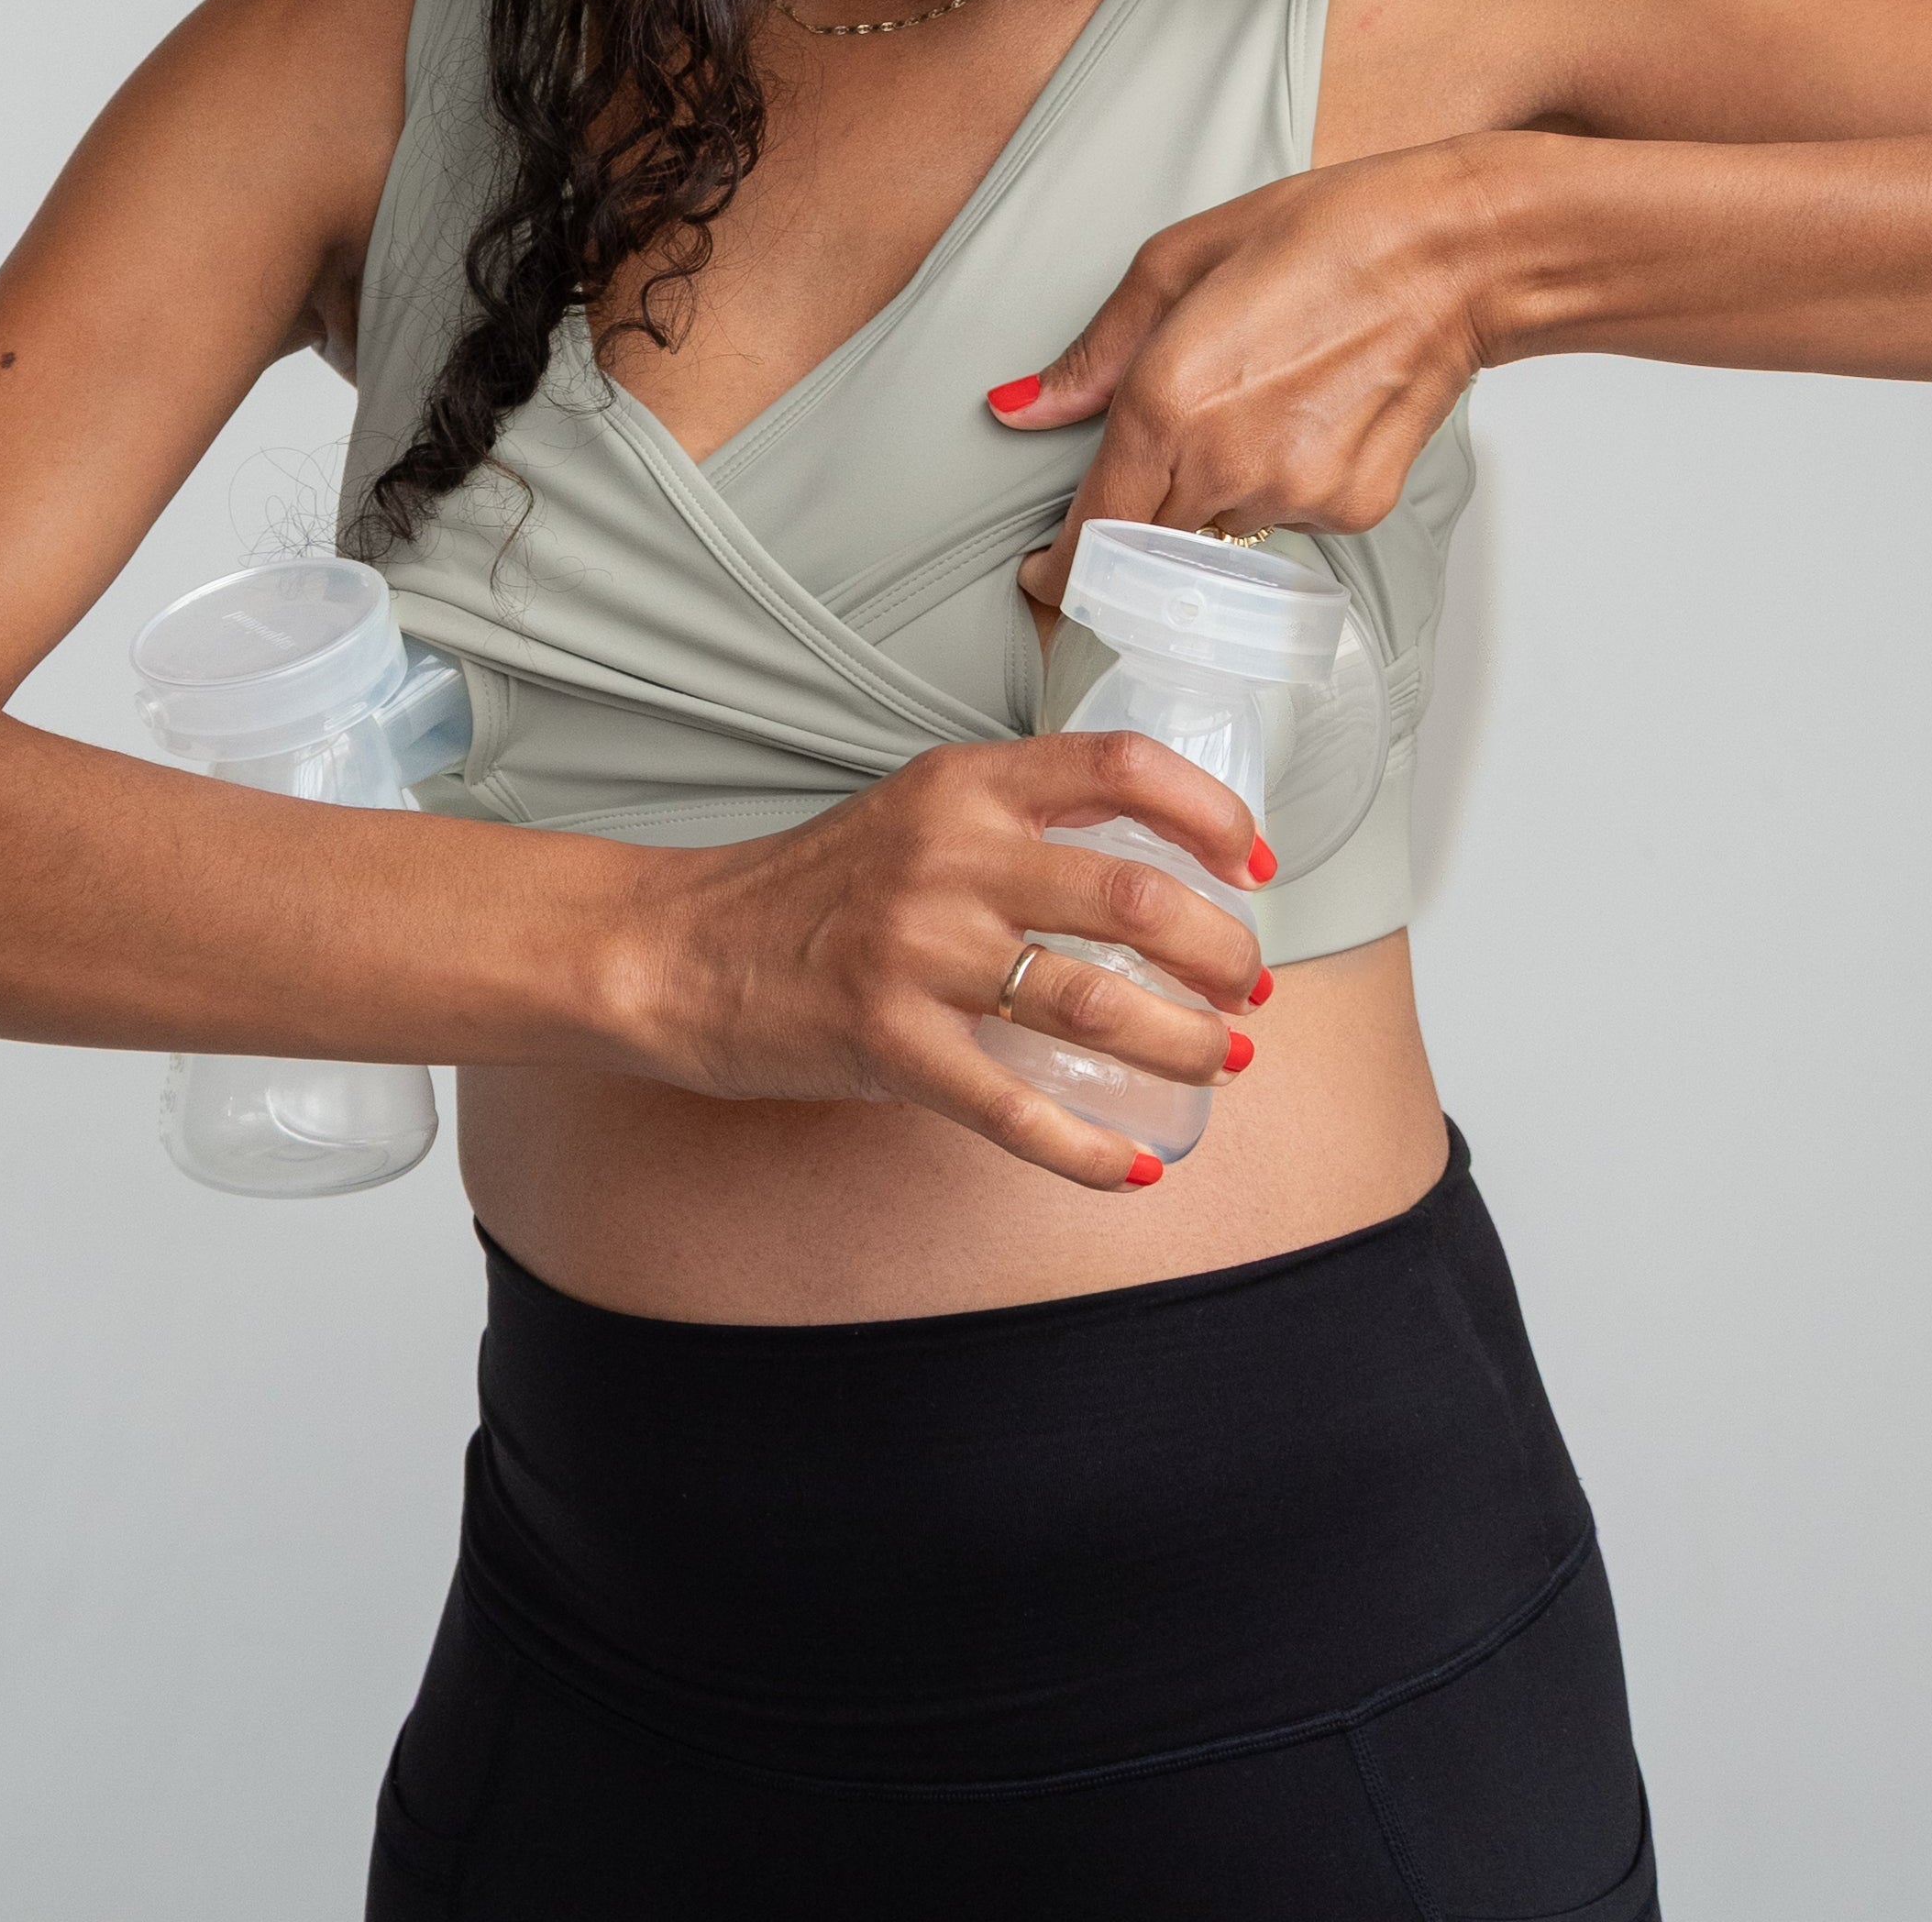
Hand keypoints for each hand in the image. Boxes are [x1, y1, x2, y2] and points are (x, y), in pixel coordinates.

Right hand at [629, 732, 1273, 1190]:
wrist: (676, 949)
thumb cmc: (806, 888)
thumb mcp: (915, 813)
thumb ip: (1014, 821)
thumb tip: (1147, 872)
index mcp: (965, 785)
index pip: (1121, 765)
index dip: (1211, 811)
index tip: (1254, 864)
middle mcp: (950, 856)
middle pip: (1135, 894)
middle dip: (1222, 951)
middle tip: (1253, 987)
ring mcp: (918, 951)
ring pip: (1095, 1001)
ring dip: (1184, 1042)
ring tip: (1224, 1060)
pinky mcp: (888, 1044)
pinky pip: (1015, 1108)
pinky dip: (1091, 1148)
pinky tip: (1138, 1167)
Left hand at [999, 142, 1495, 610]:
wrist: (1452, 254)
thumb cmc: (1319, 236)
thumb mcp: (1177, 262)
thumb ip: (1094, 355)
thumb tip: (1021, 410)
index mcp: (1164, 405)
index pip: (1092, 539)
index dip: (1061, 573)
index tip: (1048, 573)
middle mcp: (1225, 467)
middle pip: (1149, 547)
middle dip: (1139, 522)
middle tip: (1170, 452)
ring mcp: (1294, 496)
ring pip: (1220, 531)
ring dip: (1216, 493)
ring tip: (1260, 402)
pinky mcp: (1352, 510)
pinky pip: (1289, 520)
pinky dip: (1283, 485)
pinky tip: (1311, 417)